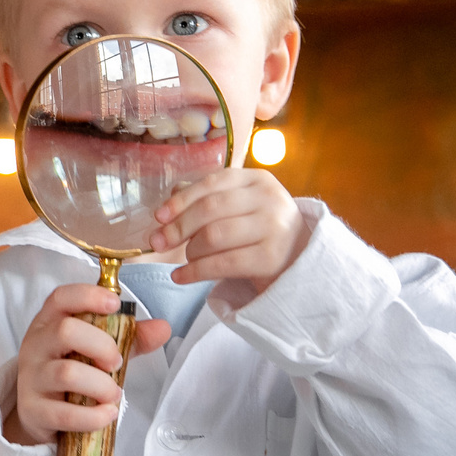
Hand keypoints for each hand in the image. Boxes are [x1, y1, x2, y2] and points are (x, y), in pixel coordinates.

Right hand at [2, 282, 172, 447]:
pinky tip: (108, 414)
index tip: (114, 305)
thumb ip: (129, 338)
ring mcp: (31, 378)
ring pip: (67, 373)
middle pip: (66, 331)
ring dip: (101, 385)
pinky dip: (93, 416)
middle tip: (117, 363)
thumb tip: (163, 327)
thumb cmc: (71, 371)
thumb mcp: (96, 350)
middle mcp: (35, 345)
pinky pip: (65, 414)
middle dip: (102, 346)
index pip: (61, 298)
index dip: (88, 296)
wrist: (40, 413)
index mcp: (49, 323)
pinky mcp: (33, 410)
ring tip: (114, 394)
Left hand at [150, 168, 307, 294]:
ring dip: (190, 251)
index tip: (158, 216)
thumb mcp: (239, 205)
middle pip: (210, 209)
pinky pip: (223, 264)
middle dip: (177, 228)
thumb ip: (206, 198)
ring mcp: (274, 227)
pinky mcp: (271, 258)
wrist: (299, 257)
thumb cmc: (258, 228)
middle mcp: (269, 199)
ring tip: (183, 259)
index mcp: (258, 179)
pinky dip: (195, 272)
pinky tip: (180, 277)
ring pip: (214, 236)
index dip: (181, 200)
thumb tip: (168, 203)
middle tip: (156, 243)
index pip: (212, 183)